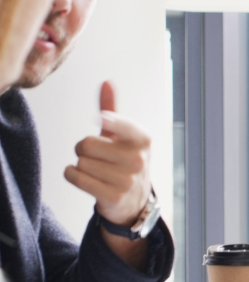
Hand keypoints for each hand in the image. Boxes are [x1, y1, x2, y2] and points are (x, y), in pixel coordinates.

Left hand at [65, 81, 152, 227]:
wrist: (133, 200)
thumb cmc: (124, 161)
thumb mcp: (122, 136)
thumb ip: (112, 109)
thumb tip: (107, 82)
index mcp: (143, 140)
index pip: (116, 122)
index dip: (108, 121)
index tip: (104, 121)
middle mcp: (138, 159)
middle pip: (87, 144)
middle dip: (84, 149)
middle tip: (97, 156)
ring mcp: (127, 180)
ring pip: (80, 162)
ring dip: (81, 164)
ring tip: (96, 170)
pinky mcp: (112, 196)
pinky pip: (76, 177)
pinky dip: (72, 175)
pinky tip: (84, 177)